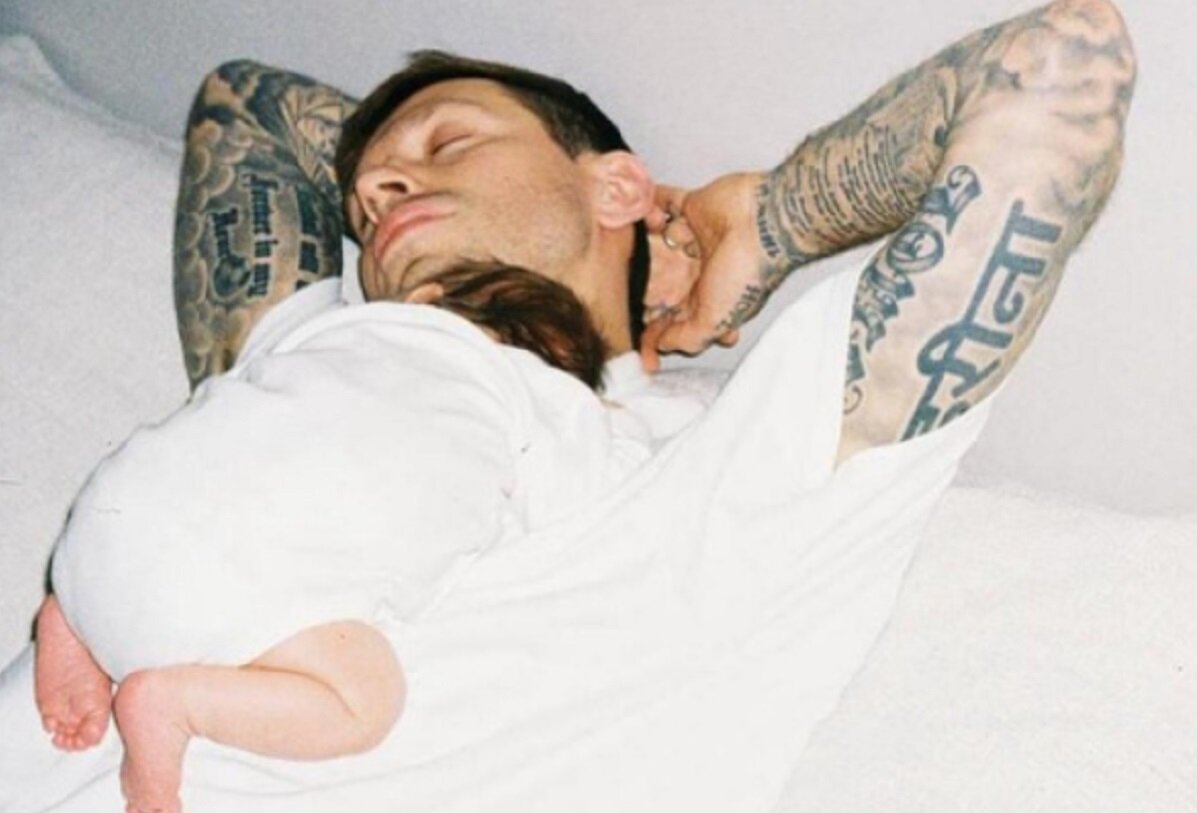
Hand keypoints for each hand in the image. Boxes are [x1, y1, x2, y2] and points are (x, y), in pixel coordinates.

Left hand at [639, 172, 774, 370]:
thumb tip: (659, 346)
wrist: (766, 222)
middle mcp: (696, 271)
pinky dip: (651, 207)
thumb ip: (686, 338)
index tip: (628, 332)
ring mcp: (693, 239)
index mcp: (704, 299)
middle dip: (641, 281)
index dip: (649, 326)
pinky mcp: (691, 207)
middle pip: (655, 280)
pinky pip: (661, 204)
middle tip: (629, 279)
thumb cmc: (746, 271)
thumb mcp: (715, 321)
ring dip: (644, 242)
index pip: (668, 318)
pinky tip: (652, 216)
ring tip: (647, 242)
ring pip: (654, 243)